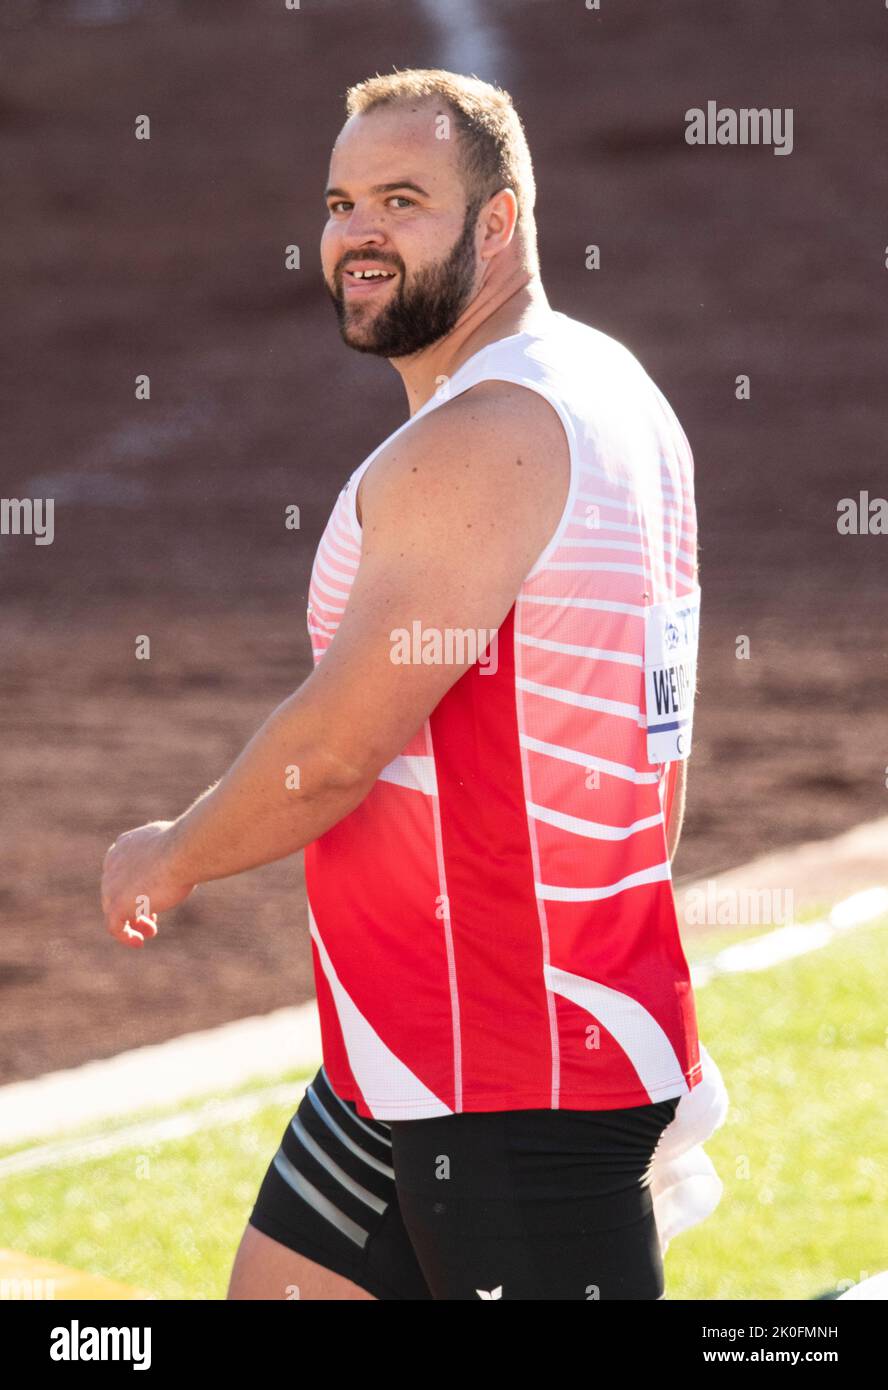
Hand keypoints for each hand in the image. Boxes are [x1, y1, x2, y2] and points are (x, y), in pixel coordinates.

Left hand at [101, 820, 195, 947]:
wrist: (183, 852)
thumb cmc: (187, 846)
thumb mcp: (175, 845)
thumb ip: (169, 853)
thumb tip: (183, 856)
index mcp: (124, 845)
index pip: (122, 871)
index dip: (135, 887)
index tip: (152, 896)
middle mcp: (113, 863)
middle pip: (117, 891)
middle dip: (134, 906)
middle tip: (153, 919)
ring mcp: (111, 885)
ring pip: (114, 910)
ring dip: (133, 922)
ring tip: (150, 931)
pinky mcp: (116, 904)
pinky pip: (114, 926)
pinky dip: (125, 936)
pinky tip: (139, 942)